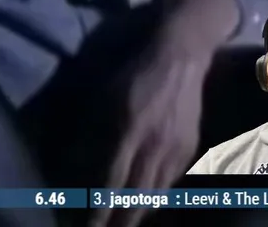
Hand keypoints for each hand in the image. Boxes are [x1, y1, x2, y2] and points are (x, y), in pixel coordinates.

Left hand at [90, 36, 210, 226]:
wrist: (181, 56)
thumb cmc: (134, 72)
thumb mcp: (105, 97)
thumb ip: (95, 132)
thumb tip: (80, 165)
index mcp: (129, 129)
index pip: (112, 181)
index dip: (99, 209)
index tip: (87, 225)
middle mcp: (154, 144)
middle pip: (136, 197)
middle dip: (119, 222)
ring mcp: (175, 149)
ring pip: (155, 195)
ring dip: (137, 216)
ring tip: (121, 226)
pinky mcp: (188, 149)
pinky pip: (170, 183)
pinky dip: (155, 199)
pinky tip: (144, 206)